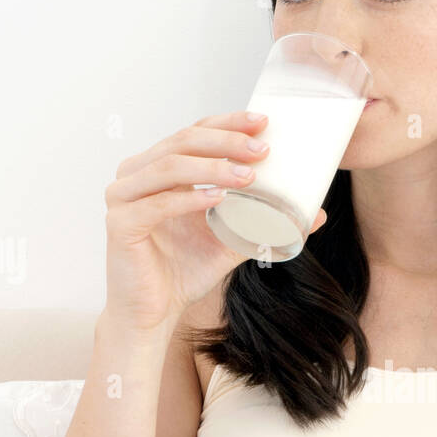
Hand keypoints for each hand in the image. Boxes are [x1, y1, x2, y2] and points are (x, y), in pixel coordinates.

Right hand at [103, 109, 326, 331]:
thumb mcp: (232, 241)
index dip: (228, 123)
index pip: (195, 132)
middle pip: (183, 141)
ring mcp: (123, 197)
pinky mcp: (119, 224)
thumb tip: (316, 215)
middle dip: (227, 141)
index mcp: (159, 169)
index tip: (264, 122)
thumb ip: (266, 222)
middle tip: (263, 150)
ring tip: (249, 176)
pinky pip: (157, 204)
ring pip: (170, 167)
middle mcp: (137, 175)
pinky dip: (189, 199)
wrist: (153, 313)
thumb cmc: (183, 272)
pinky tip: (218, 199)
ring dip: (212, 167)